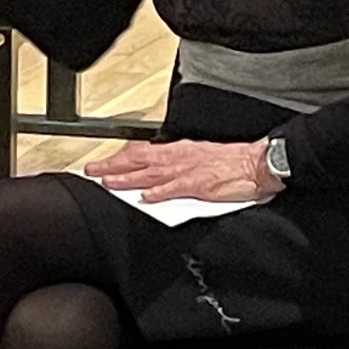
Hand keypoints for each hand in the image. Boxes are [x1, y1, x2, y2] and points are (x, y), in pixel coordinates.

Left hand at [84, 138, 284, 203]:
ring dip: (128, 178)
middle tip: (93, 171)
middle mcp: (180, 157)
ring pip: (151, 173)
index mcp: (180, 150)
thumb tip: (158, 176)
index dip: (122, 157)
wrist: (255, 163)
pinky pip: (175, 189)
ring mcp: (189, 170)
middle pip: (140, 160)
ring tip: (109, 183)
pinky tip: (145, 198)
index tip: (105, 162)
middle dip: (115, 165)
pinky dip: (159, 193)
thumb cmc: (231, 162)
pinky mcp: (200, 185)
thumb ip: (179, 165)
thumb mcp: (201, 157)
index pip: (144, 152)